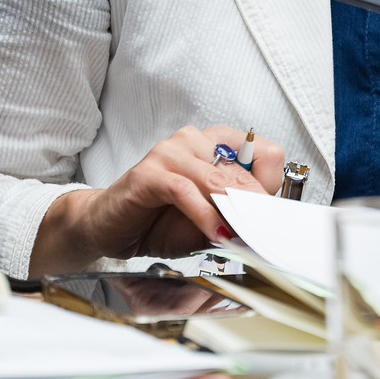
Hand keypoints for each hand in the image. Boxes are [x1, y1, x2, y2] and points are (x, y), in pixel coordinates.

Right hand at [29, 125, 286, 275]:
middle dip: (255, 209)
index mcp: (217, 144)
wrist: (108, 228)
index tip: (269, 218)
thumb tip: (269, 222)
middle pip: (245, 170)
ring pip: (218, 180)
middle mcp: (195, 140)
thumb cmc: (159, 221)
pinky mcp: (148, 173)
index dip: (271, 189)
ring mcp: (170, 152)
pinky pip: (184, 191)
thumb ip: (236, 214)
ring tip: (241, 238)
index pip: (267, 153)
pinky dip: (204, 216)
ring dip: (233, 215)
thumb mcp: (209, 220)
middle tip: (262, 236)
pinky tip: (213, 234)